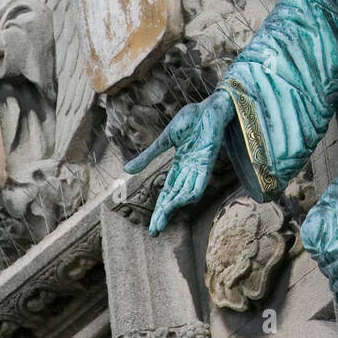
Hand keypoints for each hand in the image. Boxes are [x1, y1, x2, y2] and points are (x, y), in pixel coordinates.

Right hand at [124, 88, 234, 235]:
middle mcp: (189, 170)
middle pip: (174, 197)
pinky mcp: (208, 160)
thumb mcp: (165, 139)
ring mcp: (199, 166)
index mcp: (179, 165)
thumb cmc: (192, 120)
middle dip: (164, 213)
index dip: (160, 209)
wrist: (211, 106)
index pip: (167, 192)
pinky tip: (184, 201)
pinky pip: (200, 181)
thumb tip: (127, 170)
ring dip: (175, 205)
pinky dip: (192, 191)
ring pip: (186, 193)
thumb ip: (148, 156)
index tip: (152, 227)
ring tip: (163, 217)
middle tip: (155, 230)